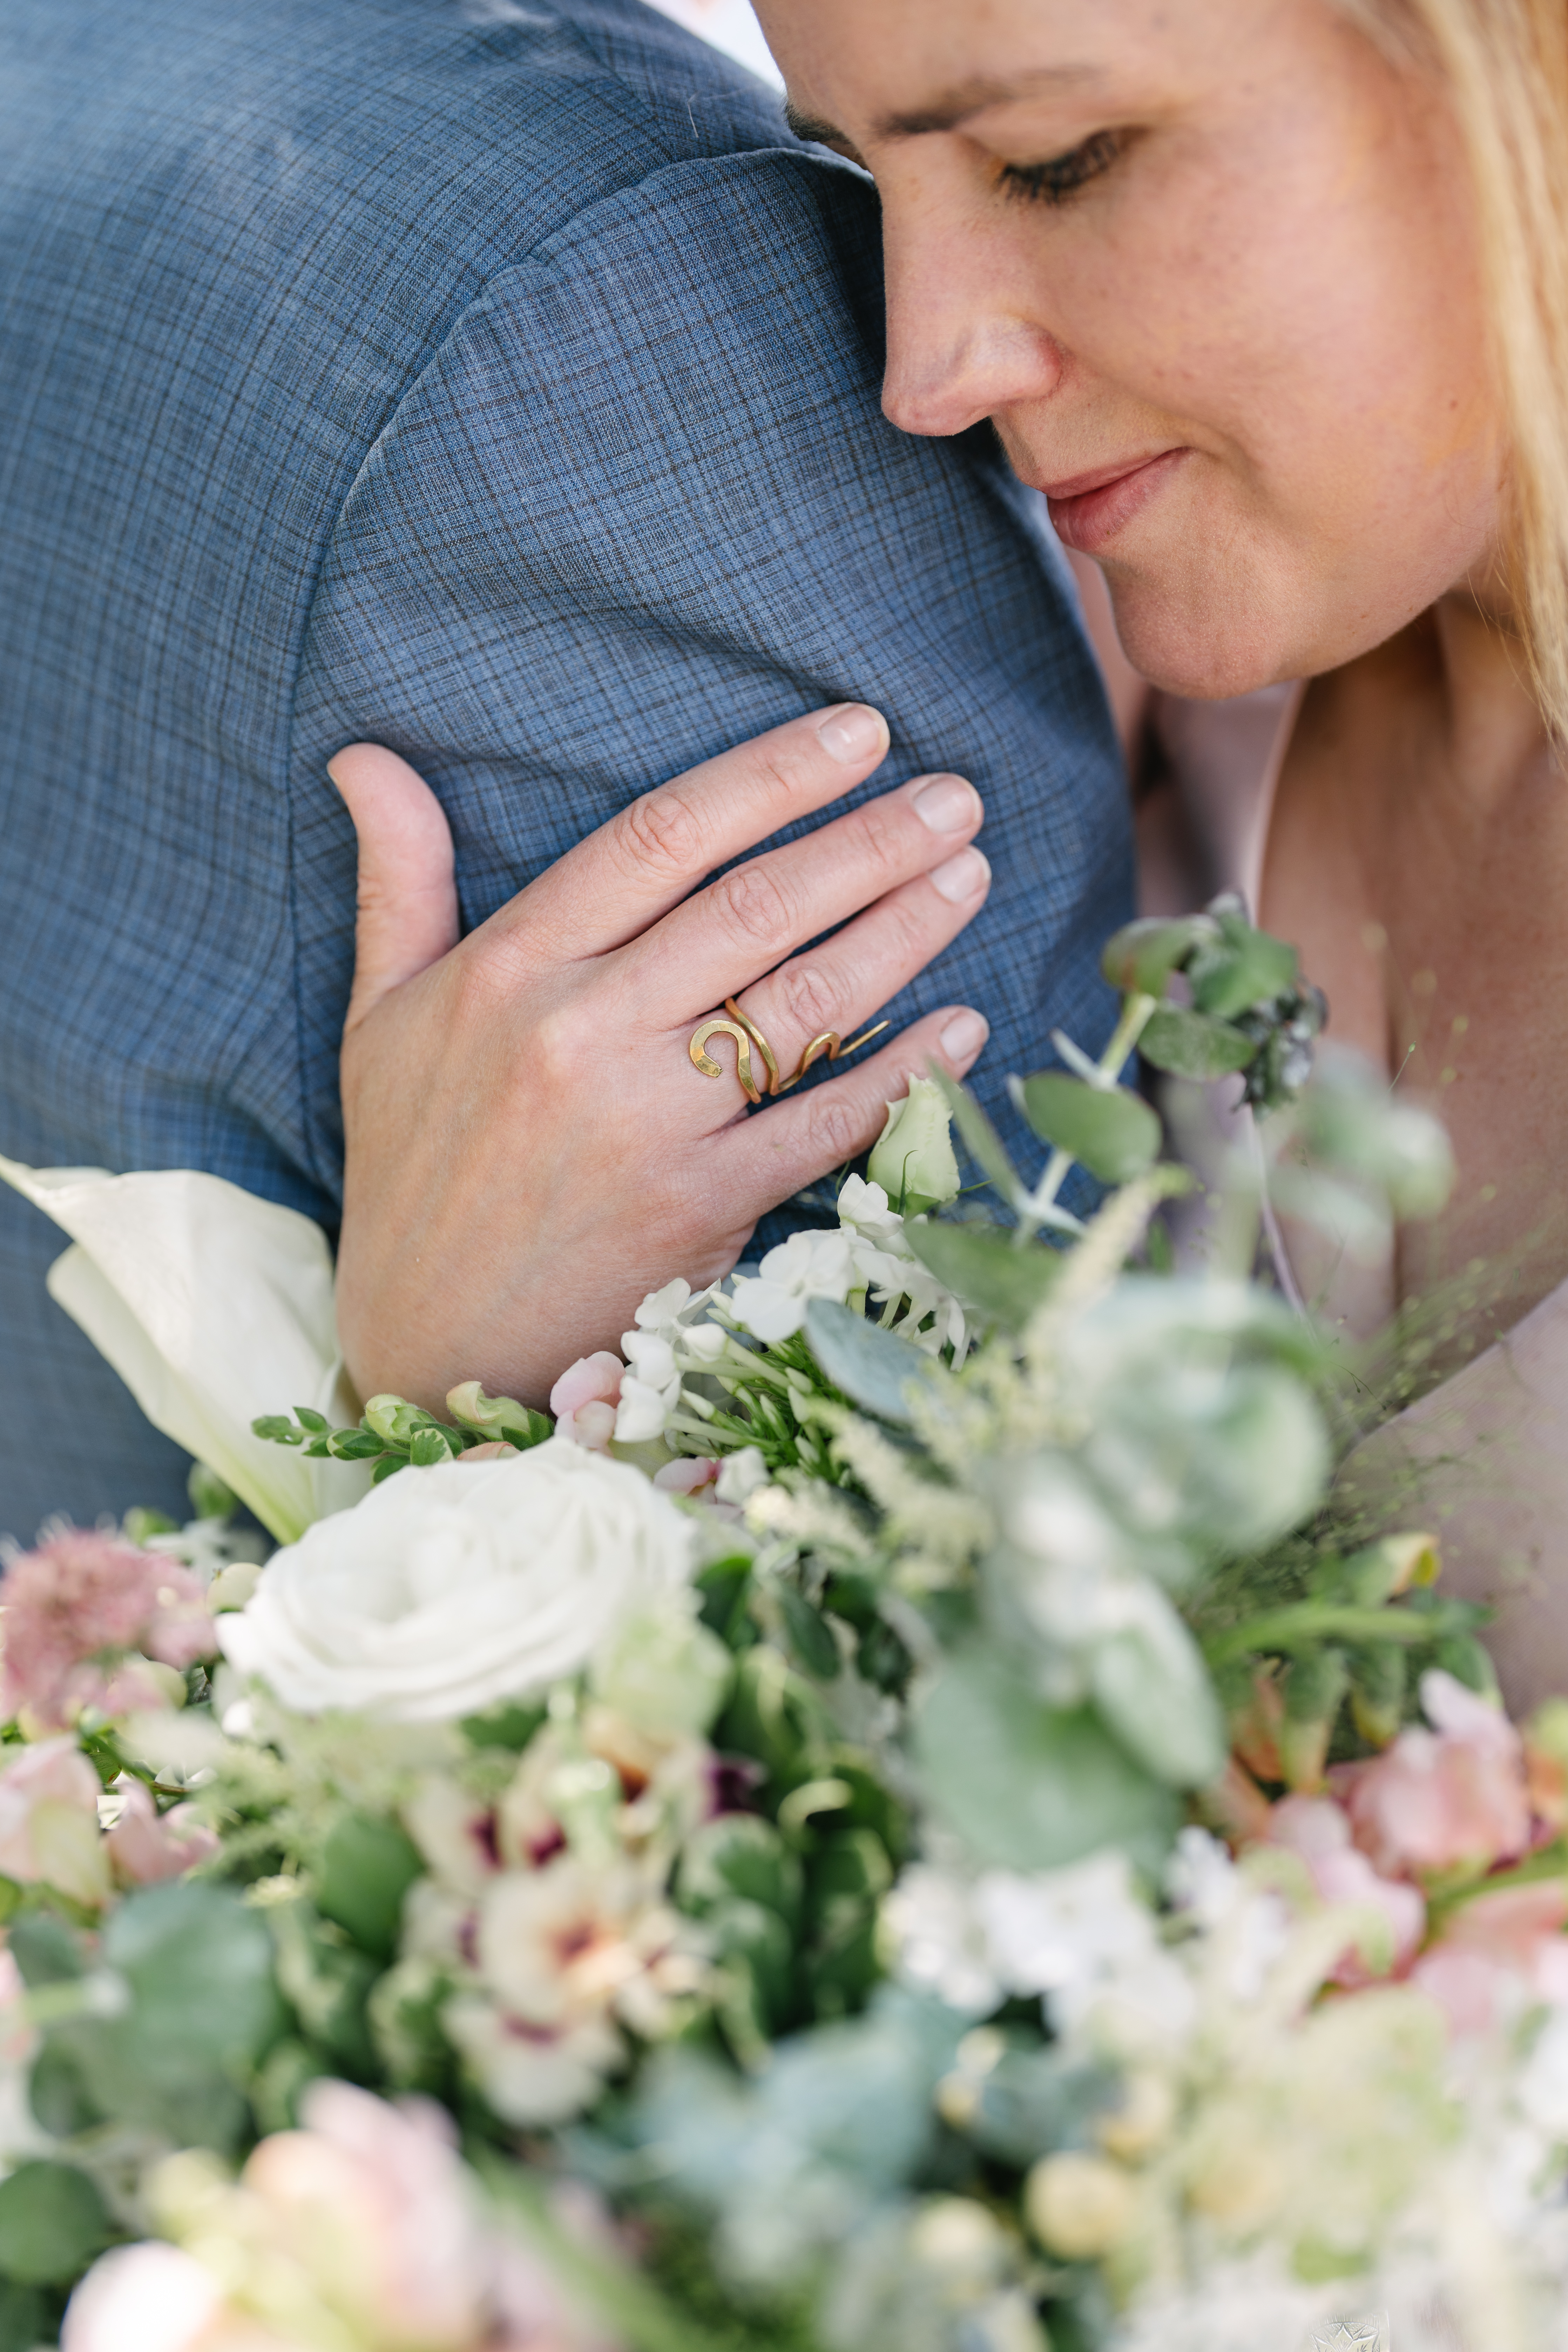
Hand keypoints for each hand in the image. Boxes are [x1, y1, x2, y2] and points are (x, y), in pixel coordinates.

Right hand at [329, 705, 990, 1408]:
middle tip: (954, 797)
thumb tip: (364, 756)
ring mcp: (645, 1124)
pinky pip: (825, 1124)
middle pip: (755, 908)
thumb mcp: (381, 1015)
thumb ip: (397, 880)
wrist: (428, 1341)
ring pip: (803, 1003)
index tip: (857, 732)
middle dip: (870, 842)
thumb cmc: (412, 1168)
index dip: (771, 776)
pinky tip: (964, 1024)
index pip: (661, 838)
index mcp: (511, 969)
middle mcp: (581, 1033)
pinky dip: (904, 1072)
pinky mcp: (699, 1207)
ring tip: (968, 875)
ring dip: (903, 932)